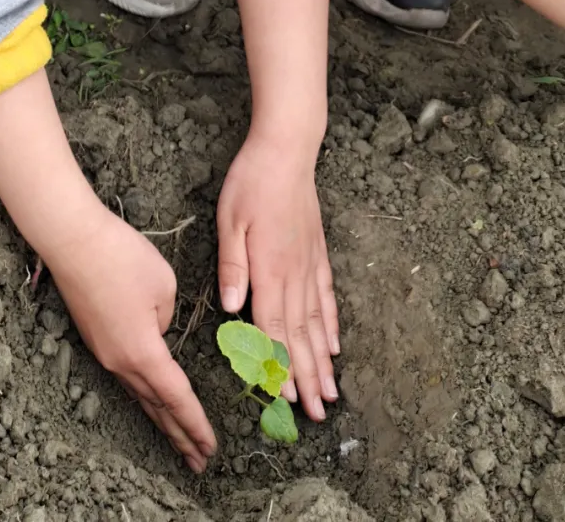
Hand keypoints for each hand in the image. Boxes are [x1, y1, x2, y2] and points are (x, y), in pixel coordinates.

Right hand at [45, 209, 216, 471]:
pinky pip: (125, 376)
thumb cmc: (121, 257)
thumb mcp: (163, 286)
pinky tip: (151, 399)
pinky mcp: (95, 338)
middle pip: (156, 408)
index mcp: (143, 352)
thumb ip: (167, 319)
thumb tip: (156, 331)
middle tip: (199, 462)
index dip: (196, 425)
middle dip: (179, 437)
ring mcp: (104, 352)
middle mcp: (120, 361)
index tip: (211, 449)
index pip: (177, 399)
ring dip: (160, 419)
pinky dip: (144, 395)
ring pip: (139, 394)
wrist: (71, 240)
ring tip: (178, 442)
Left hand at [217, 132, 338, 421]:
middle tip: (317, 415)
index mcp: (270, 269)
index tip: (287, 400)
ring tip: (331, 392)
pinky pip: (327, 297)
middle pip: (301, 335)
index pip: (274, 327)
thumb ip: (232, 266)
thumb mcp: (229, 220)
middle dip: (308, 378)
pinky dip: (332, 325)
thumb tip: (232, 309)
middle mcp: (294, 273)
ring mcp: (310, 264)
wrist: (286, 150)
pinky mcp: (317, 253)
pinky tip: (335, 345)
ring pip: (318, 323)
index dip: (280, 365)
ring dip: (322, 360)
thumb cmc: (251, 182)